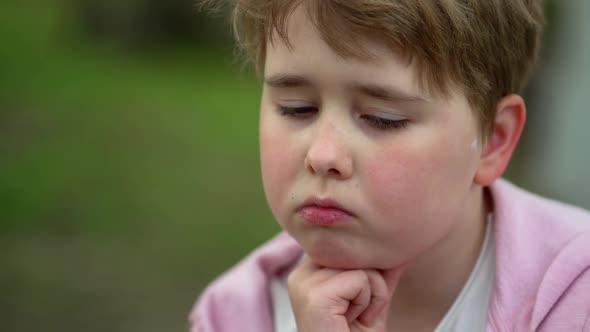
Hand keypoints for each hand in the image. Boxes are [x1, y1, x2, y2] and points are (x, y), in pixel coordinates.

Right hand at [287, 256, 405, 331]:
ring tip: (354, 316)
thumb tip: (399, 245)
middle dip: (370, 281)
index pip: (349, 246)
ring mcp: (304, 284)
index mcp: (308, 271)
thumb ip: (380, 270)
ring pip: (361, 264)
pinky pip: (360, 279)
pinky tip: (352, 319)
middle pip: (355, 251)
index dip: (366, 271)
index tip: (357, 302)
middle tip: (357, 312)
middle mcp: (300, 274)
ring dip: (371, 294)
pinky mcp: (315, 296)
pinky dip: (369, 301)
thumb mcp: (373, 297)